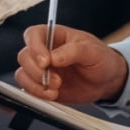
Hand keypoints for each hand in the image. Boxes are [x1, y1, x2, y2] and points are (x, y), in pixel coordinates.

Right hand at [14, 24, 128, 103]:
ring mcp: (40, 69)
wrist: (106, 81)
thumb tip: (53, 58)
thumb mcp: (92, 51)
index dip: (35, 47)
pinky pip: (28, 90)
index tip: (46, 62)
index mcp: (55, 35)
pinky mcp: (41, 85)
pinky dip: (37, 94)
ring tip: (56, 89)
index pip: (33, 34)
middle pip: (24, 56)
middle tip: (56, 80)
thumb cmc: (101, 59)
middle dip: (36, 71)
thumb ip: (73, 51)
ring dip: (35, 85)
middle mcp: (44, 51)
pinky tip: (53, 95)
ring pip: (22, 74)